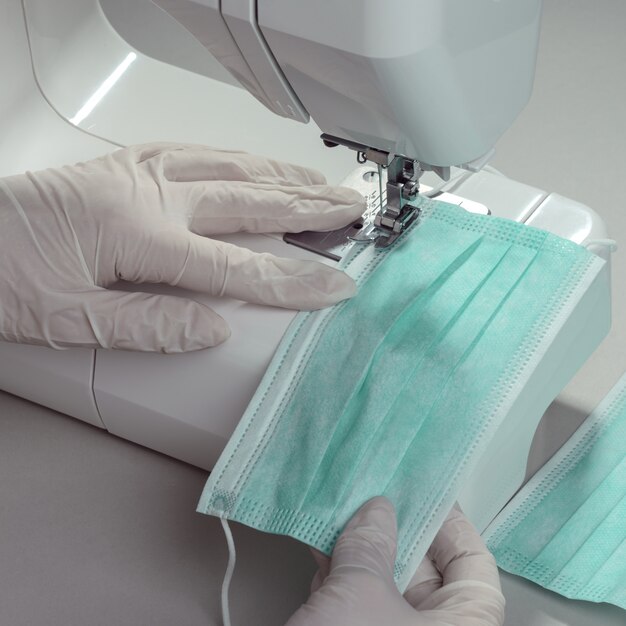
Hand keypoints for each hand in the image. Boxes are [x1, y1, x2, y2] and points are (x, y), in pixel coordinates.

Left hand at [0, 143, 363, 351]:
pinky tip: (260, 164)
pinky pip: (202, 151)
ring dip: (284, 176)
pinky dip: (243, 158)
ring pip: (232, 167)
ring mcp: (141, 170)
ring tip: (323, 183)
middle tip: (353, 211)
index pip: (239, 265)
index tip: (337, 284)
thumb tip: (214, 329)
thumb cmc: (3, 275)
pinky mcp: (131, 163)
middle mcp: (148, 192)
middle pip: (250, 200)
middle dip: (310, 208)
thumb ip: (148, 325)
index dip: (295, 278)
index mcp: (138, 234)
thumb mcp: (68, 319)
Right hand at [287, 497, 504, 625]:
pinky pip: (359, 604)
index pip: (474, 568)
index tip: (423, 491)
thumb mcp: (360, 596)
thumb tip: (378, 509)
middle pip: (427, 574)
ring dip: (363, 550)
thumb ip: (372, 544)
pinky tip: (323, 546)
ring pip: (386, 587)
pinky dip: (343, 575)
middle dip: (396, 532)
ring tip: (344, 509)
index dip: (451, 526)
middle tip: (374, 492)